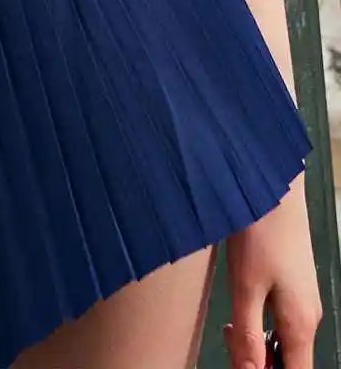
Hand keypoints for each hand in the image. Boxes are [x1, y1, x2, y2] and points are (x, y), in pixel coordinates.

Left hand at [223, 178, 320, 368]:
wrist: (271, 187)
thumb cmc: (258, 234)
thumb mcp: (245, 287)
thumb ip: (247, 335)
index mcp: (301, 325)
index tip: (243, 366)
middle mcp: (309, 317)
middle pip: (289, 362)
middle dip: (258, 362)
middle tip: (228, 338)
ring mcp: (303, 300)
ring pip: (283, 342)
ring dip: (257, 342)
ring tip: (229, 324)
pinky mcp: (294, 285)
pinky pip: (281, 321)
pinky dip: (260, 324)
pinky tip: (239, 307)